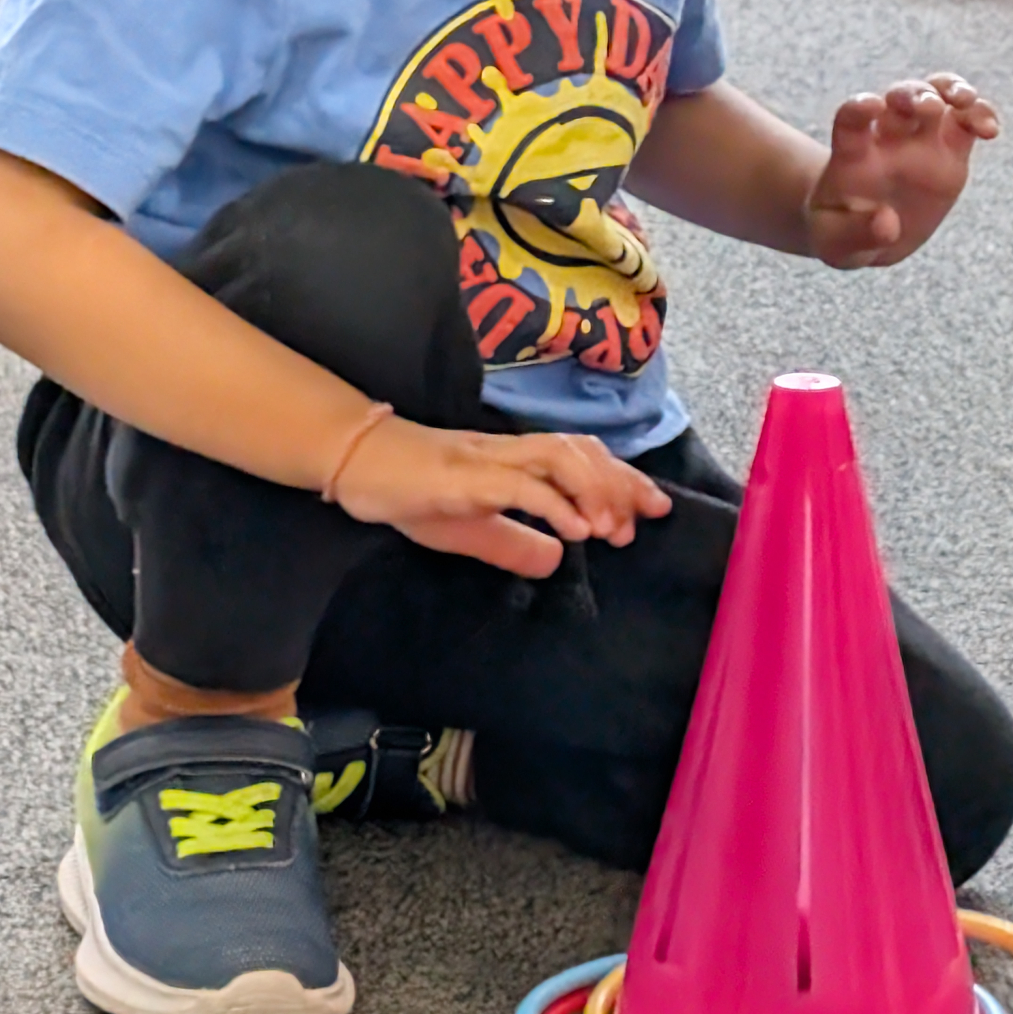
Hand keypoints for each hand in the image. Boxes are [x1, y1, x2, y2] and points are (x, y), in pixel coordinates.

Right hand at [330, 417, 671, 577]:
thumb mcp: (470, 529)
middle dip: (621, 484)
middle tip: (645, 520)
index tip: (654, 508)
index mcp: (516, 462)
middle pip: (582, 452)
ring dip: (594, 491)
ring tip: (613, 530)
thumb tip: (556, 561)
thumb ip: (513, 543)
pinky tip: (576, 531)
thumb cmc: (410, 491)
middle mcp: (511, 452)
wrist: (358, 463)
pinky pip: (518, 485)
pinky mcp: (465, 476)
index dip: (623, 480)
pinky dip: (553, 505)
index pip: (582, 459)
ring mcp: (489, 460)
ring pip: (559, 458)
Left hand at [807, 74, 998, 269]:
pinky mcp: (950, 150)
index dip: (858, 109)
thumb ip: (855, 234)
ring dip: (950, 89)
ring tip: (965, 101)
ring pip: (935, 95)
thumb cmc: (840, 232)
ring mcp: (920, 140)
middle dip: (913, 95)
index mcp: (851, 155)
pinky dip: (980, 115)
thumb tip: (887, 223)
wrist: (864, 233)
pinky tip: (990, 130)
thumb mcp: (836, 244)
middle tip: (928, 107)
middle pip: (899, 98)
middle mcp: (886, 138)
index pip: (849, 121)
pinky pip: (967, 121)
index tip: (870, 106)